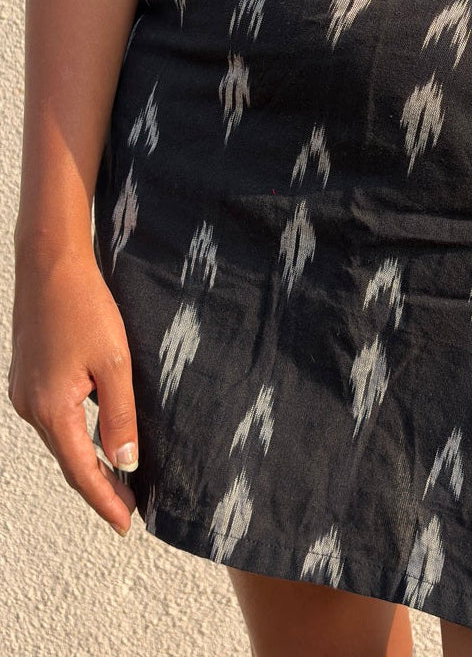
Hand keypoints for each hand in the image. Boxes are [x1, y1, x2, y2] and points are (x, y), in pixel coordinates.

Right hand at [8, 247, 138, 536]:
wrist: (49, 265)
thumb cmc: (85, 308)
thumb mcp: (114, 363)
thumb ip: (120, 416)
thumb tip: (125, 464)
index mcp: (51, 408)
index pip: (81, 470)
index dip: (105, 500)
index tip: (126, 525)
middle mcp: (29, 407)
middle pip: (67, 459)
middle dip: (99, 486)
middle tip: (130, 508)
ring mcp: (23, 392)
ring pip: (59, 439)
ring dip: (86, 460)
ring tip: (119, 478)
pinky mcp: (27, 377)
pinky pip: (54, 418)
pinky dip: (75, 435)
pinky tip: (95, 436)